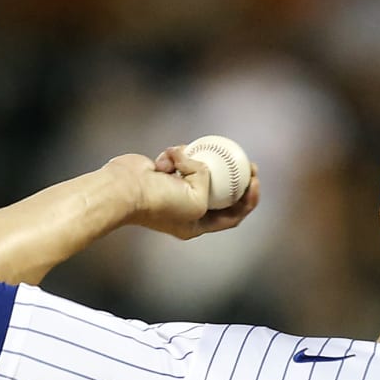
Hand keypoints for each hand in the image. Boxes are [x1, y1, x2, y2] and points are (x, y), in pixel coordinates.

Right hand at [108, 148, 260, 239]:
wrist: (124, 189)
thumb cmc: (160, 201)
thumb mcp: (197, 201)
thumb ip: (209, 184)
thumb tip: (204, 165)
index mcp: (197, 225)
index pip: (232, 216)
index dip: (249, 200)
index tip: (255, 181)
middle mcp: (187, 209)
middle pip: (220, 193)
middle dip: (236, 177)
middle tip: (248, 162)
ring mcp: (174, 190)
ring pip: (199, 170)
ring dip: (194, 161)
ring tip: (188, 155)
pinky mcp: (163, 173)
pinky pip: (180, 158)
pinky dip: (175, 155)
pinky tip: (166, 158)